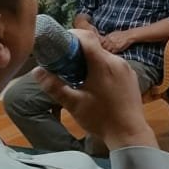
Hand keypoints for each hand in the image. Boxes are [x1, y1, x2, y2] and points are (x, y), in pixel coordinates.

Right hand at [35, 29, 154, 149]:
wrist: (129, 133)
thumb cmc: (101, 119)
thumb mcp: (73, 104)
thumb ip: (54, 86)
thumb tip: (36, 71)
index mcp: (103, 64)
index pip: (87, 37)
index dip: (72, 35)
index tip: (60, 43)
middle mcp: (117, 61)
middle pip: (95, 46)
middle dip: (79, 50)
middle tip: (64, 62)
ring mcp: (127, 68)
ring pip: (104, 56)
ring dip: (90, 60)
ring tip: (78, 74)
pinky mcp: (131, 77)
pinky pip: (114, 65)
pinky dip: (102, 67)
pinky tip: (95, 83)